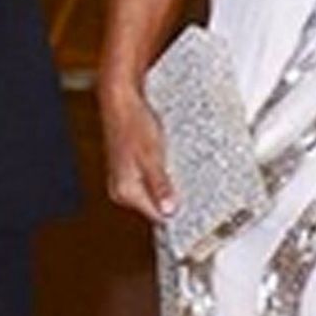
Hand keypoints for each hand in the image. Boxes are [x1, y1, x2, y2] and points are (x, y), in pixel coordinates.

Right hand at [98, 81, 176, 225]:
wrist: (120, 99)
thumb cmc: (133, 123)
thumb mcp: (151, 155)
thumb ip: (159, 185)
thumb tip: (169, 210)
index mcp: (125, 191)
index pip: (158, 216)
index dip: (178, 210)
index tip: (195, 203)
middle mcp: (121, 190)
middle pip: (156, 206)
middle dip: (173, 196)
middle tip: (188, 181)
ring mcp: (124, 180)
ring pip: (154, 193)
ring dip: (168, 184)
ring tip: (176, 166)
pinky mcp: (129, 169)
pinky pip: (150, 181)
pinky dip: (162, 174)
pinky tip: (168, 160)